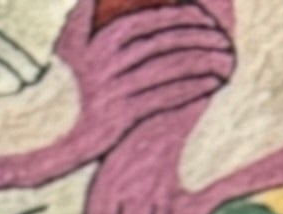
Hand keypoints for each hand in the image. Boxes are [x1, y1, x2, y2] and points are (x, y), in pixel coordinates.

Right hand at [0, 0, 233, 182]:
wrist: (55, 133)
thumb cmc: (71, 82)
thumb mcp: (75, 39)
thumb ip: (90, 9)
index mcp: (102, 38)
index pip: (155, 20)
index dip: (187, 15)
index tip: (209, 17)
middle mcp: (108, 63)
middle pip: (167, 43)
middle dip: (203, 38)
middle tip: (225, 39)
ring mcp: (116, 91)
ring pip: (171, 69)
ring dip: (205, 62)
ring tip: (226, 59)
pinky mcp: (123, 118)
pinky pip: (167, 97)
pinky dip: (194, 87)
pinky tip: (212, 83)